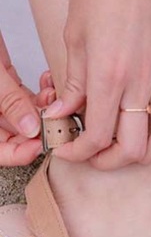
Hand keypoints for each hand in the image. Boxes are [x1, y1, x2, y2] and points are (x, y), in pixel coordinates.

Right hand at [0, 32, 54, 165]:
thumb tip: (31, 129)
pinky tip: (48, 86)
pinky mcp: (4, 83)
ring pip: (25, 119)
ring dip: (44, 112)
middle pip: (14, 138)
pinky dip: (41, 95)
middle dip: (39, 132)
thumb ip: (8, 101)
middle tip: (58, 123)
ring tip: (55, 100)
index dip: (18, 153)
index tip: (41, 144)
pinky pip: (26, 99)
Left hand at [43, 0, 150, 169]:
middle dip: (112, 160)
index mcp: (108, 77)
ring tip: (134, 148)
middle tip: (96, 155)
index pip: (97, 135)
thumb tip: (60, 113)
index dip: (79, 152)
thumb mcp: (74, 38)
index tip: (68, 151)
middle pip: (135, 146)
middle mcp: (140, 83)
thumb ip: (72, 84)